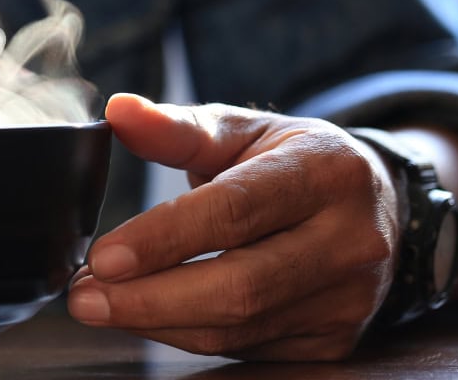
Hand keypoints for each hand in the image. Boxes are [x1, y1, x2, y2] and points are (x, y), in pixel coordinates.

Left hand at [67, 93, 400, 359]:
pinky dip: (185, 335)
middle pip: (239, 286)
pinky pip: (246, 348)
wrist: (373, 204)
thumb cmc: (289, 160)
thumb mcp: (241, 130)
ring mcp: (347, 298)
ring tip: (100, 303)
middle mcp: (349, 240)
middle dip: (149, 298)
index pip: (235, 211)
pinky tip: (145, 316)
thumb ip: (177, 127)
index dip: (163, 238)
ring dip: (157, 321)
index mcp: (326, 172)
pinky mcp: (334, 340)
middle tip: (84, 297)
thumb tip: (119, 110)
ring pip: (239, 327)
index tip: (102, 257)